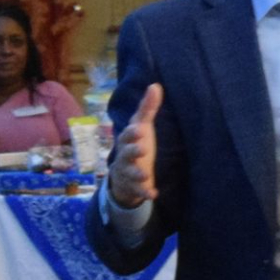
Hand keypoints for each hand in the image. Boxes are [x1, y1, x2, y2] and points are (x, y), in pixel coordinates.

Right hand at [108, 84, 162, 208]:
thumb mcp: (141, 126)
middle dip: (132, 151)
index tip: (139, 129)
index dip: (132, 132)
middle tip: (142, 150)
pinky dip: (144, 192)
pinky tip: (153, 195)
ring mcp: (127, 172)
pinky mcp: (133, 187)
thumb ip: (147, 108)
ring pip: (129, 173)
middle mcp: (124, 156)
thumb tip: (155, 85)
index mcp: (127, 141)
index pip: (127, 135)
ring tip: (145, 175)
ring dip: (137, 174)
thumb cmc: (135, 144)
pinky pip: (138, 191)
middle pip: (126, 153)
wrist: (124, 173)